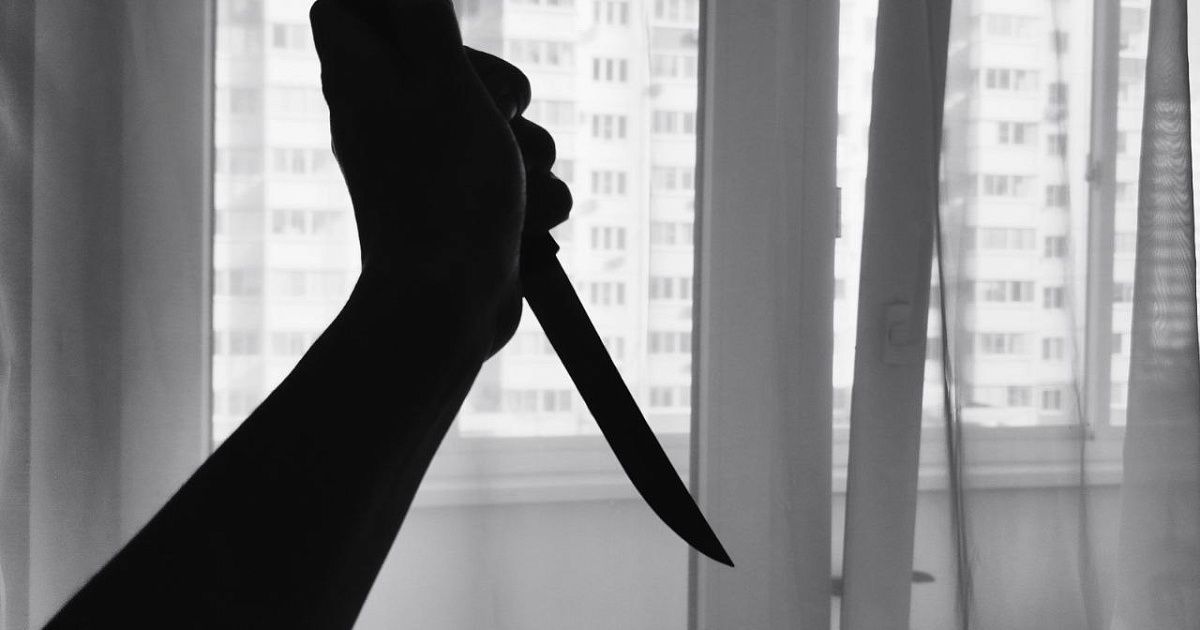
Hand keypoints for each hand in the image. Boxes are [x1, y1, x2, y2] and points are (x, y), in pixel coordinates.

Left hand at [310, 0, 570, 355]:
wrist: (449, 305)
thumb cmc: (445, 192)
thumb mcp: (445, 83)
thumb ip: (423, 19)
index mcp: (363, 79)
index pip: (342, 7)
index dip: (387, 5)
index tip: (435, 21)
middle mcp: (388, 120)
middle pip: (449, 63)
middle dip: (500, 86)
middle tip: (502, 111)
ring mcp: (428, 168)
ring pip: (497, 126)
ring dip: (530, 152)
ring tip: (517, 180)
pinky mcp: (464, 209)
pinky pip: (511, 179)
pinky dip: (530, 196)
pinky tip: (528, 221)